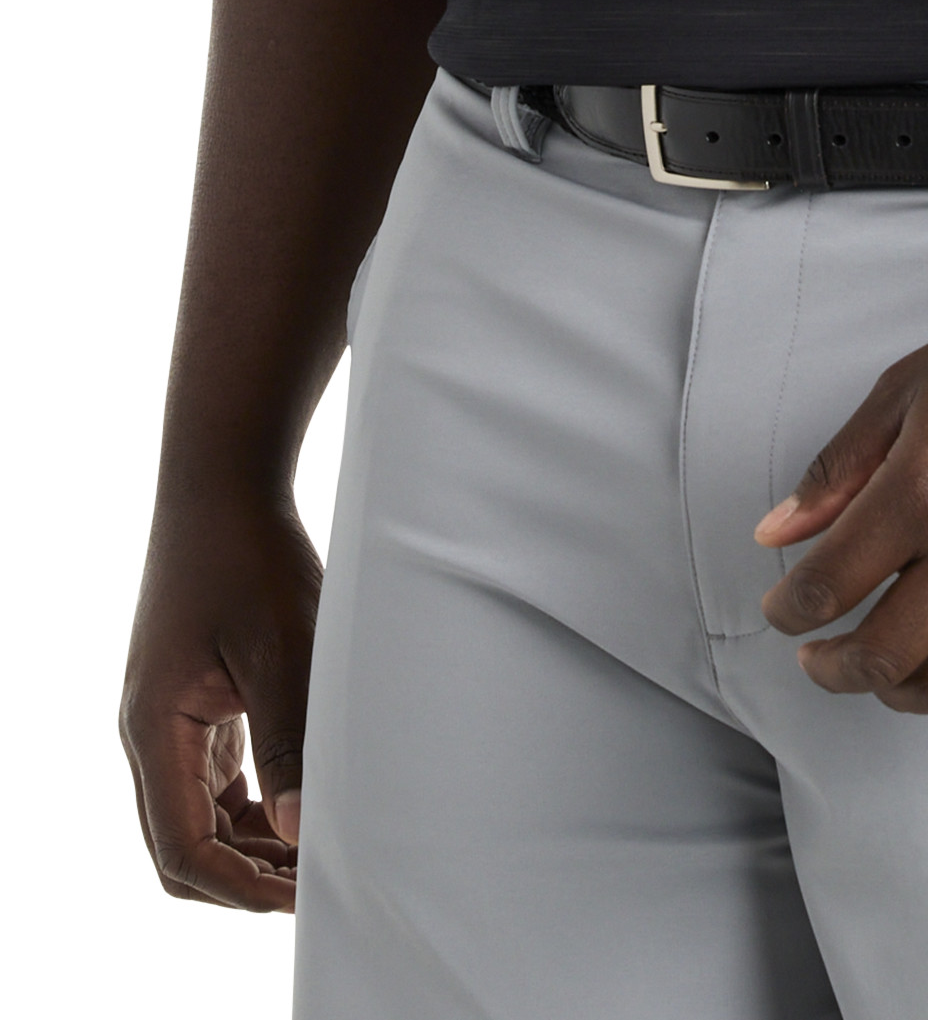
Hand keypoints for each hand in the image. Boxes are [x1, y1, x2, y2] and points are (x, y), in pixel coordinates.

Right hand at [121, 489, 321, 909]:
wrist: (226, 483)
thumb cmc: (251, 554)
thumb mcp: (281, 647)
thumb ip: (290, 739)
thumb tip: (305, 831)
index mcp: (156, 730)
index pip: (181, 849)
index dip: (237, 888)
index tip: (300, 896)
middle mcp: (153, 733)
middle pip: (184, 845)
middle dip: (245, 877)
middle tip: (319, 881)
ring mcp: (172, 717)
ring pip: (201, 814)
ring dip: (254, 843)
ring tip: (322, 849)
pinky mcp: (197, 698)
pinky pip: (216, 777)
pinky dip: (256, 803)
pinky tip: (307, 800)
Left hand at [755, 276, 927, 712]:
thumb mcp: (911, 385)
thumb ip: (840, 465)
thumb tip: (776, 532)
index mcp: (922, 489)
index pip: (829, 587)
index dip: (789, 612)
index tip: (782, 611)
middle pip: (881, 658)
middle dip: (831, 669)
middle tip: (818, 657)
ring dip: (896, 693)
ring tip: (880, 671)